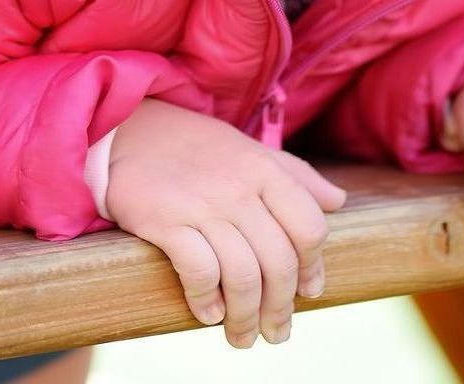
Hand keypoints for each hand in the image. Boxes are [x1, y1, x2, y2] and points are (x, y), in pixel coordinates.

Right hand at [104, 99, 346, 348]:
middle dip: (280, 308)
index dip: (313, 268)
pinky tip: (208, 311)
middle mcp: (237, 187)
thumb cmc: (192, 144)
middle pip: (278, 262)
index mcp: (263, 168)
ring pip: (243, 276)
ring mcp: (201, 203)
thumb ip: (294, 174)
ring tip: (241, 336)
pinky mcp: (165, 219)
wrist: (126, 127)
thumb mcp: (246, 148)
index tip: (306, 293)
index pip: (309, 228)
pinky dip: (207, 301)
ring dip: (245, 317)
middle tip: (274, 332)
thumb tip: (337, 200)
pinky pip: (199, 272)